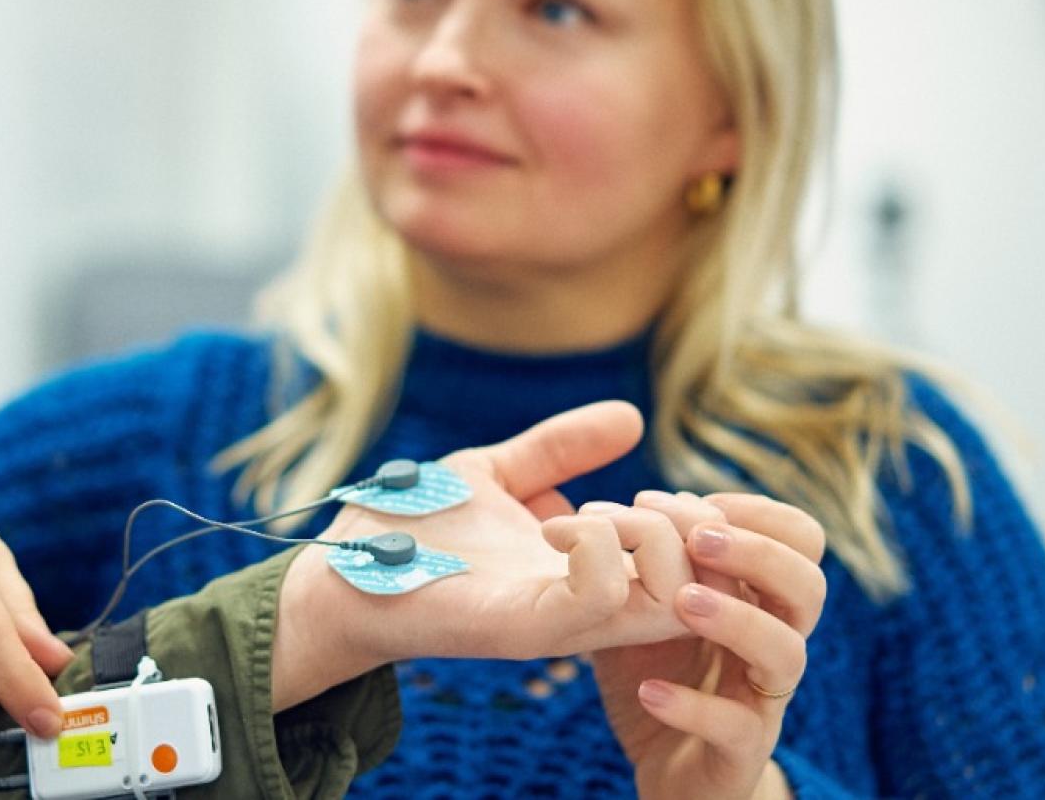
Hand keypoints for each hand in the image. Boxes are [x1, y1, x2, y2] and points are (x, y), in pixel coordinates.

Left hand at [271, 401, 700, 708]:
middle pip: (705, 586)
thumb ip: (561, 448)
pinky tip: (561, 525)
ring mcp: (561, 622)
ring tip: (593, 513)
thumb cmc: (416, 529)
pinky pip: (600, 601)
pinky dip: (599, 550)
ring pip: (671, 597)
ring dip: (649, 538)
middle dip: (690, 528)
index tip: (647, 490)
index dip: (698, 521)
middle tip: (629, 502)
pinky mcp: (522, 628)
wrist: (339, 570)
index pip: (695, 567)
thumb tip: (631, 415)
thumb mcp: (500, 473)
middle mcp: (588, 606)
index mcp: (591, 576)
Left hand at [587, 492, 826, 799]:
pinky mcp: (740, 753)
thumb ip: (646, 560)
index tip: (698, 502)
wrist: (665, 766)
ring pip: (787, 653)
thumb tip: (642, 503)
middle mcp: (775, 643)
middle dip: (758, 553)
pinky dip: (695, 707)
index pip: (801, 540)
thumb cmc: (658, 670)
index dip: (760, 513)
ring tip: (681, 601)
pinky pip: (738, 729)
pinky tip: (650, 690)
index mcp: (761, 600)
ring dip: (738, 620)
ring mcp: (762, 699)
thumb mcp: (645, 607)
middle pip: (809, 586)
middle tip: (696, 539)